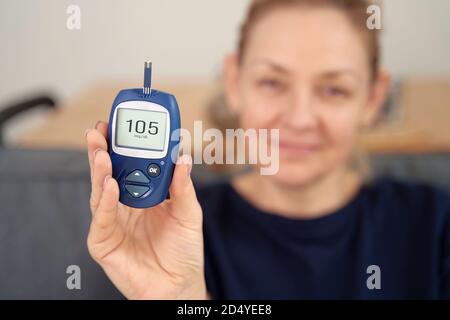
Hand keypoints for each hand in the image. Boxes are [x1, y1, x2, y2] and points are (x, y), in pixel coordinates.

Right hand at [85, 121, 206, 299]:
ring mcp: (112, 222)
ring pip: (99, 191)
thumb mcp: (188, 213)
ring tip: (102, 152)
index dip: (122, 145)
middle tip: (100, 130)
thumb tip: (183, 156)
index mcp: (142, 195)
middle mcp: (124, 205)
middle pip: (108, 173)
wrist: (178, 284)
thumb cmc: (183, 250)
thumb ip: (183, 187)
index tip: (120, 124)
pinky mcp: (104, 241)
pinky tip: (109, 185)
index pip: (128, 165)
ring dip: (100, 170)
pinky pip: (102, 218)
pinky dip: (104, 201)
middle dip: (102, 150)